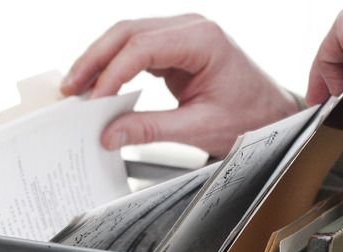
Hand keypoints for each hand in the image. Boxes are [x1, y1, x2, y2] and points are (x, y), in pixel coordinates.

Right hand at [61, 14, 298, 156]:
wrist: (271, 113)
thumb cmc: (250, 116)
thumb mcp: (199, 128)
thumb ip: (151, 129)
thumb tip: (110, 133)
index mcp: (203, 39)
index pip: (143, 47)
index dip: (112, 73)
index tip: (94, 100)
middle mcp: (191, 27)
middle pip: (127, 32)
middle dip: (95, 59)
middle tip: (72, 87)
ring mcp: (182, 34)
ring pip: (127, 35)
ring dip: (99, 59)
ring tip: (77, 86)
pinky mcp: (174, 47)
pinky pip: (136, 49)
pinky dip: (113, 65)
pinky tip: (98, 83)